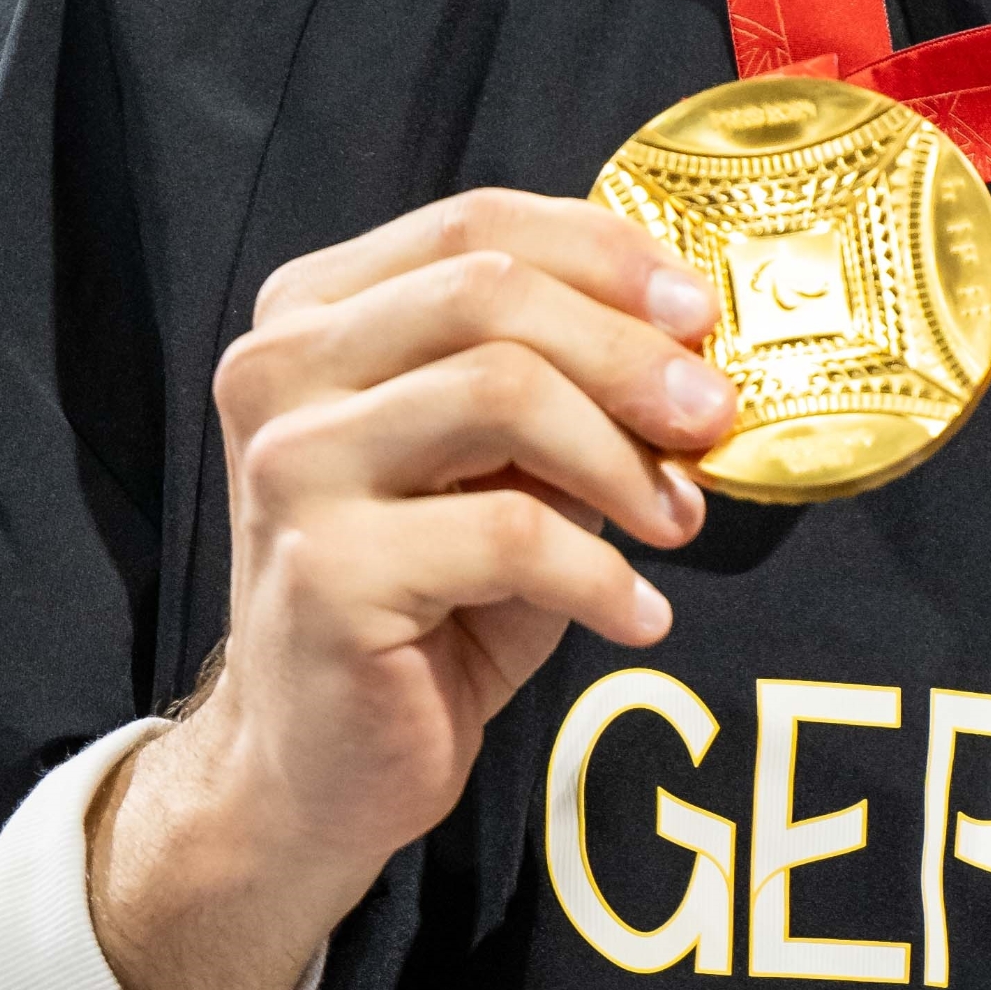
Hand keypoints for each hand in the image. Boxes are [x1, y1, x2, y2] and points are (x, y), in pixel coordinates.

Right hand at [91, 196, 735, 989]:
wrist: (320, 763)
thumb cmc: (428, 599)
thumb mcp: (500, 466)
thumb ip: (562, 384)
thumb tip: (693, 338)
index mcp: (311, 316)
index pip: (474, 226)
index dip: (605, 255)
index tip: (700, 315)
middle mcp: (277, 372)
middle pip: (491, 296)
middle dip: (629, 352)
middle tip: (713, 420)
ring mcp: (289, 469)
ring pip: (501, 392)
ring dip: (621, 458)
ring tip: (675, 521)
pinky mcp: (322, 572)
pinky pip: (508, 534)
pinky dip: (602, 575)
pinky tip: (637, 614)